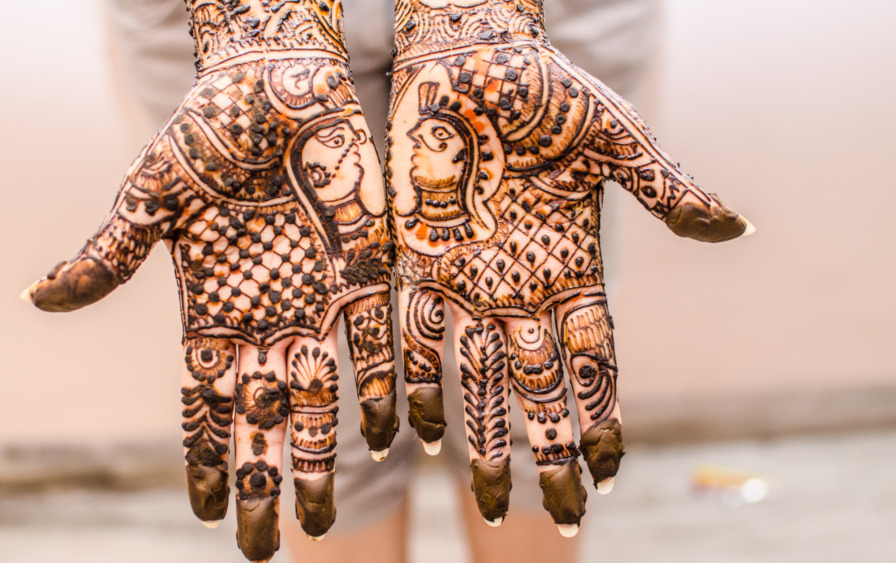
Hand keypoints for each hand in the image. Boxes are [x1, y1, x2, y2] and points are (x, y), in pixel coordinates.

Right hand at [23, 2, 396, 559]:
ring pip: (318, 400)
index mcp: (209, 310)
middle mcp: (264, 319)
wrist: (277, 82)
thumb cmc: (207, 131)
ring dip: (318, 459)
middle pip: (260, 420)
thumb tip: (39, 297)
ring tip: (321, 519)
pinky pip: (374, 346)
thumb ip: (112, 253)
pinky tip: (388, 442)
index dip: (205, 458)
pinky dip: (380, 393)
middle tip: (263, 550)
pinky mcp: (364, 275)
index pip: (203, 404)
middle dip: (261, 482)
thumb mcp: (152, 194)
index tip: (207, 515)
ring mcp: (315, 302)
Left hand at [388, 0, 751, 533]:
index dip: (603, 417)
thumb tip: (735, 229)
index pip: (596, 363)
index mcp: (574, 269)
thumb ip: (663, 188)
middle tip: (560, 518)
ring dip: (486, 440)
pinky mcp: (415, 263)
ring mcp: (468, 282)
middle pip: (542, 390)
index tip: (609, 473)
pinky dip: (414, 386)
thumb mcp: (615, 141)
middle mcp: (521, 290)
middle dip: (551, 452)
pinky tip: (410, 438)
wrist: (471, 59)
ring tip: (491, 501)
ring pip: (478, 380)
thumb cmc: (550, 92)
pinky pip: (412, 337)